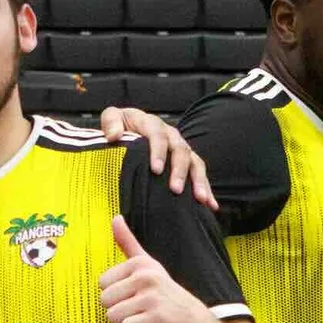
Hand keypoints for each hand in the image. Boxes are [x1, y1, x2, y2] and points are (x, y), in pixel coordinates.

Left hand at [98, 106, 216, 210]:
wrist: (130, 128)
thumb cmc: (121, 126)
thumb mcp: (113, 118)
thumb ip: (111, 122)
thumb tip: (114, 135)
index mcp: (152, 124)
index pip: (157, 135)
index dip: (158, 151)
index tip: (156, 169)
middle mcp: (170, 135)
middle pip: (180, 151)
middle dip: (179, 170)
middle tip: (175, 189)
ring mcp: (180, 149)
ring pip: (194, 162)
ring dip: (198, 181)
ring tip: (200, 198)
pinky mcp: (187, 162)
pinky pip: (199, 173)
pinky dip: (206, 189)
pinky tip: (210, 205)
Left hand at [99, 215, 213, 322]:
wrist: (191, 316)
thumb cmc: (162, 290)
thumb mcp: (147, 264)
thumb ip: (127, 243)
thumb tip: (115, 218)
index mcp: (139, 263)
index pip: (102, 283)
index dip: (115, 292)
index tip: (133, 292)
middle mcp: (145, 277)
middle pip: (105, 300)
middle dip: (118, 308)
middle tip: (138, 306)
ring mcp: (151, 297)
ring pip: (113, 316)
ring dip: (126, 320)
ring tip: (143, 314)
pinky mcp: (156, 318)